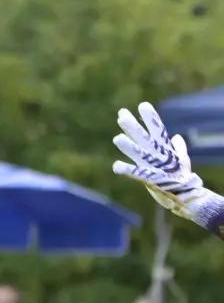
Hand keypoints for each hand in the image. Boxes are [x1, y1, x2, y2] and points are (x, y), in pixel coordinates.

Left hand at [113, 102, 223, 228]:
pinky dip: (126, 170)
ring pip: (140, 153)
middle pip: (144, 138)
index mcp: (165, 150)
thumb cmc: (183, 179)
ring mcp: (155, 167)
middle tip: (121, 113)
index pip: (158, 130)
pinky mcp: (151, 179)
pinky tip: (115, 166)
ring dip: (129, 146)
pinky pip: (137, 174)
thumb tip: (176, 137)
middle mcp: (159, 156)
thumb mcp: (182, 161)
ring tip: (117, 138)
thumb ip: (178, 148)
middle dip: (133, 126)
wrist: (188, 198)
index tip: (143, 105)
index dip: (151, 118)